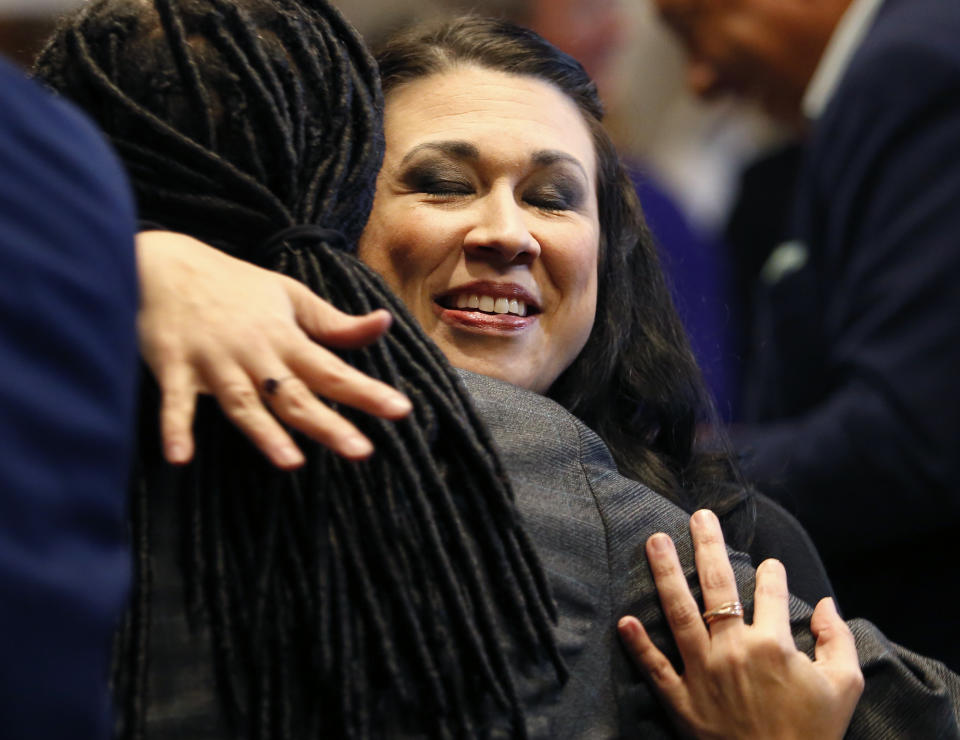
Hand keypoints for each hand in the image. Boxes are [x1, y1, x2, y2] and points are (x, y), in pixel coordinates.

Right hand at [136, 230, 411, 468]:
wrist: (162, 264)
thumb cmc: (233, 285)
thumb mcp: (290, 295)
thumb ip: (334, 323)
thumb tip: (384, 323)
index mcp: (284, 336)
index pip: (332, 370)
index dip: (366, 392)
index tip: (400, 410)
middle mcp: (253, 352)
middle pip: (294, 395)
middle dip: (327, 424)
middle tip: (362, 451)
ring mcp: (212, 361)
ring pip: (242, 402)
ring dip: (264, 432)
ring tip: (291, 461)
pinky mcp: (171, 367)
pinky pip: (174, 402)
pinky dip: (173, 428)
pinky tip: (178, 458)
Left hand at [618, 509, 862, 739]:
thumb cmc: (813, 735)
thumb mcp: (844, 688)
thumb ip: (837, 641)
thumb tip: (826, 605)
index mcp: (773, 645)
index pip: (768, 591)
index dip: (771, 573)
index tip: (769, 566)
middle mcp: (733, 650)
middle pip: (717, 586)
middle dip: (708, 546)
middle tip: (698, 517)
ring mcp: (703, 673)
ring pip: (678, 613)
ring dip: (665, 574)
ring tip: (655, 541)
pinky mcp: (681, 701)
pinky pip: (655, 668)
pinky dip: (638, 645)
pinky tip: (622, 619)